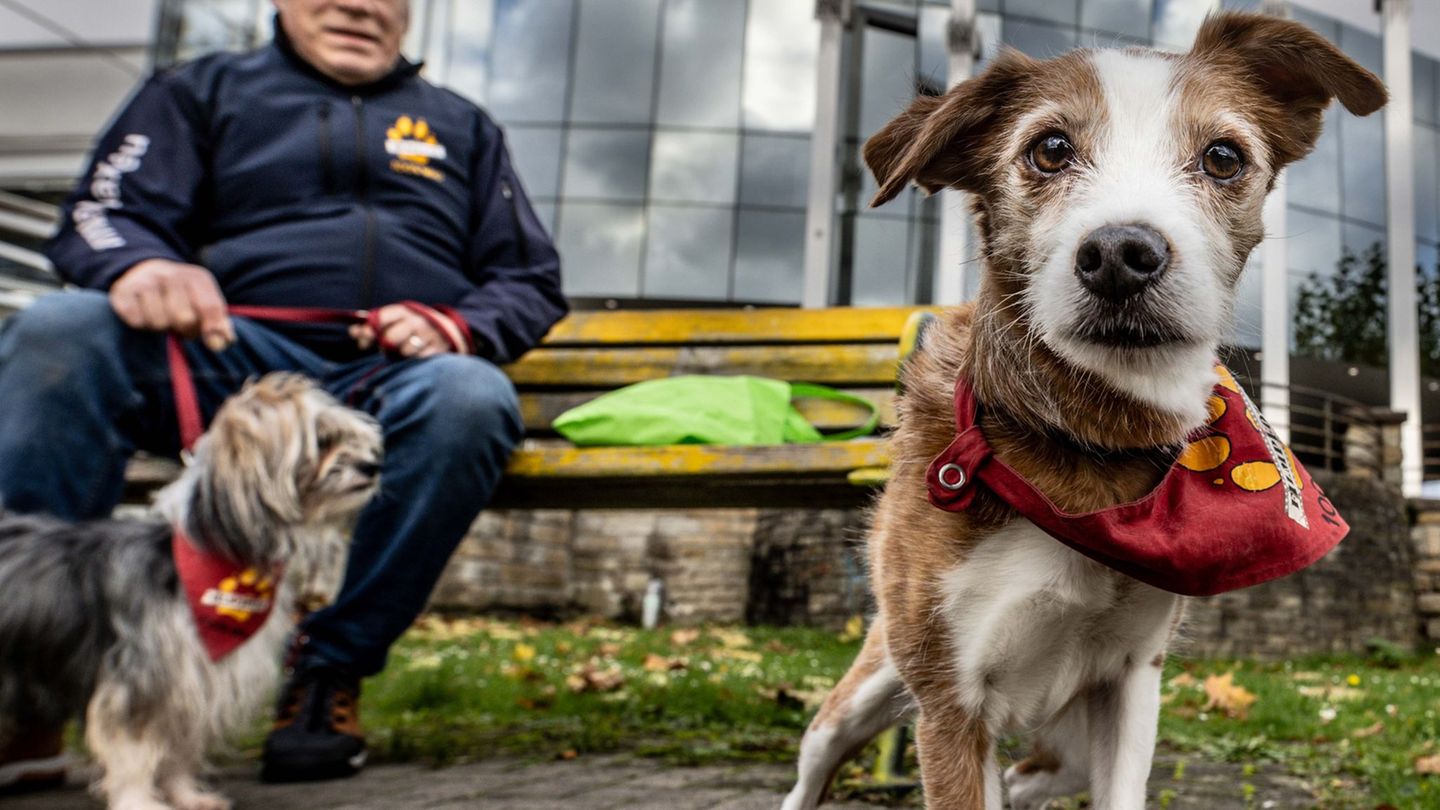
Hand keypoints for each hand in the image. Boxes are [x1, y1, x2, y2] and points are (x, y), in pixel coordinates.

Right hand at [110, 259, 233, 350]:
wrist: (143, 271)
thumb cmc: (181, 296)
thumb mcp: (204, 302)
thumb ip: (218, 323)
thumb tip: (222, 343)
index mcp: (196, 277)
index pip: (210, 307)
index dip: (212, 329)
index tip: (214, 345)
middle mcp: (171, 274)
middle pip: (184, 318)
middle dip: (185, 329)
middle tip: (181, 326)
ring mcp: (145, 281)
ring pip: (159, 322)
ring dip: (161, 327)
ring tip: (162, 317)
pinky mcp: (122, 291)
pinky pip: (136, 321)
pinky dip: (140, 324)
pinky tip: (143, 314)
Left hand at [350, 303, 450, 357]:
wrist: (445, 330)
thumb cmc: (411, 327)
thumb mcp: (395, 321)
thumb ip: (373, 326)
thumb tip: (353, 332)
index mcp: (403, 311)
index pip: (380, 318)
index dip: (369, 331)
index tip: (363, 343)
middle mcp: (416, 320)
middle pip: (391, 337)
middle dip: (385, 347)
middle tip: (386, 350)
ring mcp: (429, 334)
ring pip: (406, 350)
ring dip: (402, 355)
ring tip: (404, 353)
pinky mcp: (439, 348)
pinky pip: (420, 359)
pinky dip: (416, 360)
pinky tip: (417, 356)